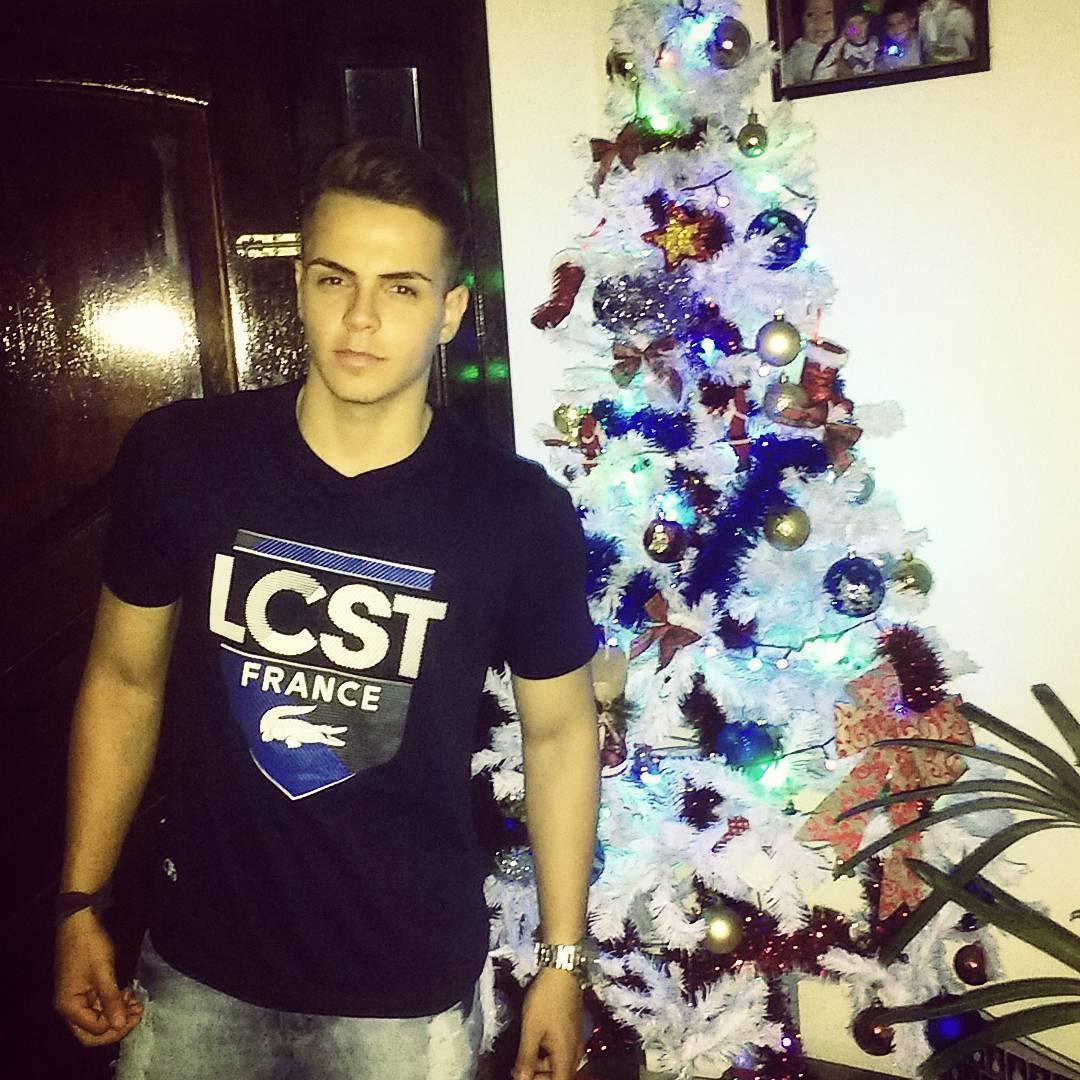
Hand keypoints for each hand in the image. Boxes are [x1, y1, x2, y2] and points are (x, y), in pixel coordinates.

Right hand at [54, 910, 142, 1045]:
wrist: (80, 922)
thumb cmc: (89, 945)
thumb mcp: (103, 972)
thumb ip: (110, 1000)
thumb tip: (120, 1025)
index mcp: (69, 1007)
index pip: (92, 1033)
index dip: (115, 1029)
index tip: (136, 1015)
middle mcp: (70, 1007)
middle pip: (94, 1030)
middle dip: (117, 1025)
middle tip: (137, 1012)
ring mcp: (77, 998)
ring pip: (99, 1017)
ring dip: (118, 1012)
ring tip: (136, 1001)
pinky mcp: (85, 989)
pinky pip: (99, 1004)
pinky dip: (114, 1002)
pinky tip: (128, 993)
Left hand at [513, 967, 584, 1079]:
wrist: (562, 970)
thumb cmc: (546, 1000)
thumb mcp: (531, 1030)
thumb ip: (526, 1058)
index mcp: (567, 1055)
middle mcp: (576, 1052)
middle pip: (561, 1076)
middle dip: (542, 1078)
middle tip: (520, 1073)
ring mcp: (576, 1041)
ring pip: (561, 1065)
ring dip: (544, 1068)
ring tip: (524, 1062)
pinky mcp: (572, 1031)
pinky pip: (562, 1053)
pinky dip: (548, 1056)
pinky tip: (535, 1047)